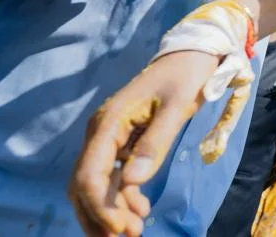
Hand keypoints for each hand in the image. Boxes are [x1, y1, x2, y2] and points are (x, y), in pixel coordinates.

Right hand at [69, 51, 218, 235]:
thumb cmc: (185, 76)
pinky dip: (121, 196)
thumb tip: (132, 182)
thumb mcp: (177, 106)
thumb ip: (156, 142)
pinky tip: (141, 209)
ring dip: (109, 209)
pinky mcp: (121, 142)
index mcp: (108, 122)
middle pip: (84, 184)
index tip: (121, 229)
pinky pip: (111, 176)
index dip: (101, 206)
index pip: (90, 173)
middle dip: (100, 214)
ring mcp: (108, 138)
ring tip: (135, 230)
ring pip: (95, 184)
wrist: (190, 55)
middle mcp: (101, 132)